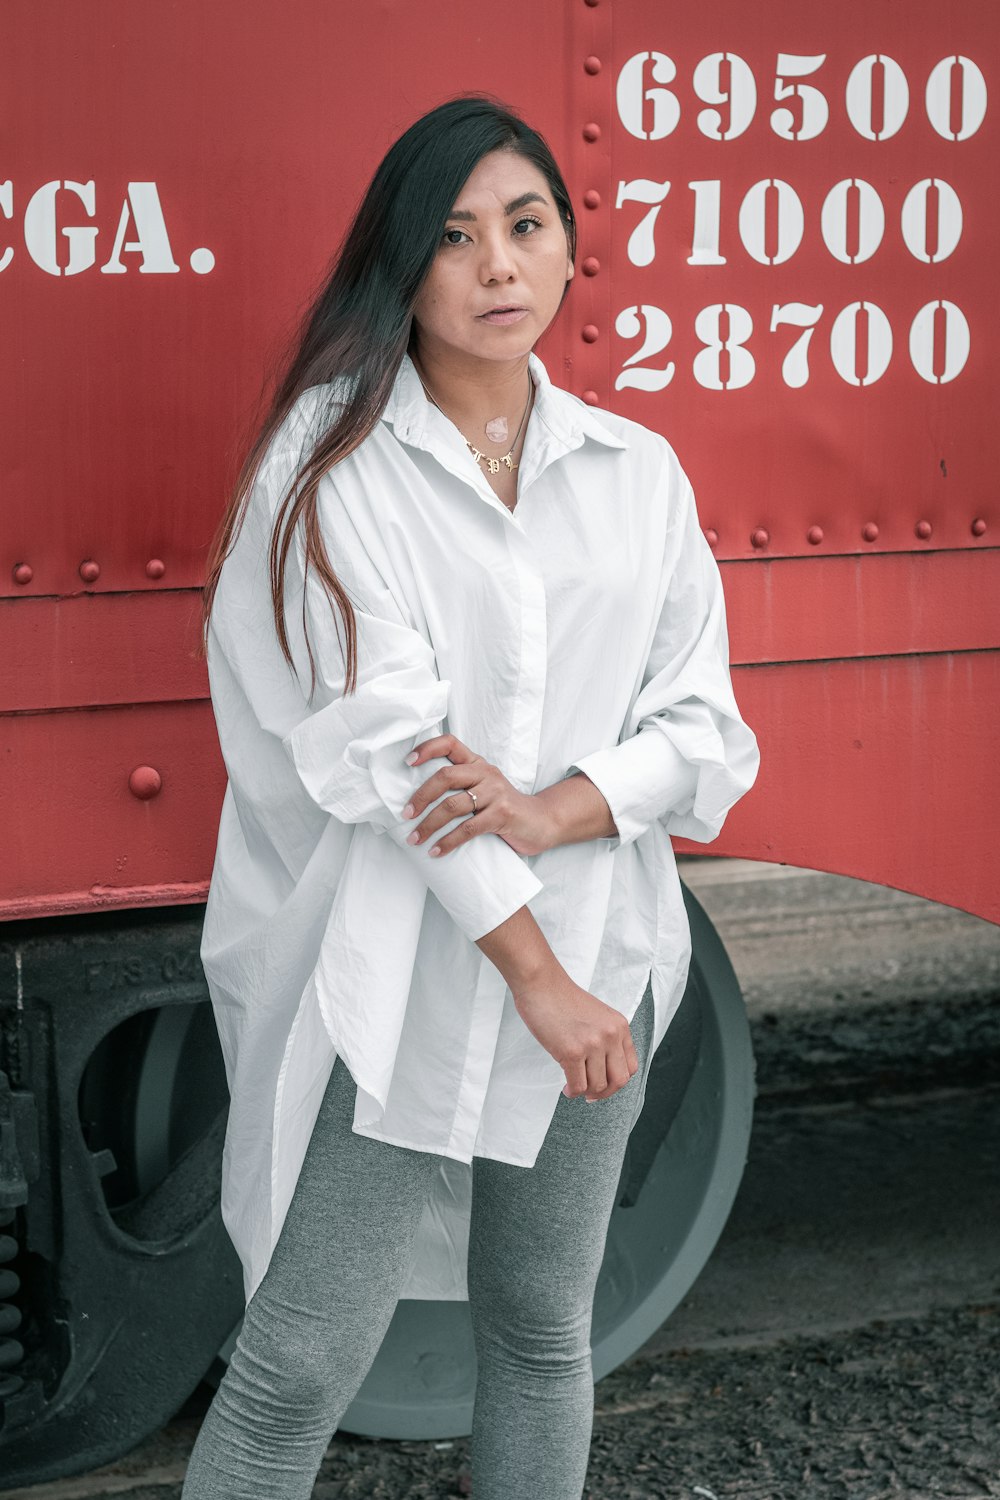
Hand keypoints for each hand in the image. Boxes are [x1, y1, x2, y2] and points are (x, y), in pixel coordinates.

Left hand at [401, 734, 557, 857]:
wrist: (542, 822)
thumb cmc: (504, 808)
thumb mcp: (484, 789)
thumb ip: (460, 786)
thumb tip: (418, 799)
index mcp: (478, 764)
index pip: (450, 743)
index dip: (428, 748)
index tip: (408, 762)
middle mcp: (486, 773)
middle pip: (445, 776)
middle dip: (420, 797)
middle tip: (406, 814)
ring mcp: (496, 793)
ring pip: (452, 806)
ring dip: (429, 825)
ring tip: (414, 839)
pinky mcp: (502, 815)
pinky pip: (467, 829)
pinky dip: (447, 842)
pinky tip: (436, 851)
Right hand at [513, 966, 640, 1102]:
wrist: (541, 984)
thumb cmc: (562, 998)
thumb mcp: (598, 1015)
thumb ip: (605, 1037)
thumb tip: (602, 1068)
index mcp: (619, 1026)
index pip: (631, 1066)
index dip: (617, 1081)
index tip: (605, 1084)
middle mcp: (610, 1036)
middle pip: (619, 1081)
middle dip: (605, 1093)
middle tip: (591, 1094)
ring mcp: (592, 1044)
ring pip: (597, 1086)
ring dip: (585, 1091)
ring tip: (574, 1086)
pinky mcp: (571, 1052)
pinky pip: (578, 1085)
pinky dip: (572, 1092)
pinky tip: (566, 1088)